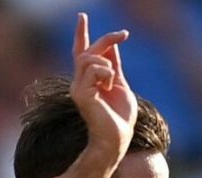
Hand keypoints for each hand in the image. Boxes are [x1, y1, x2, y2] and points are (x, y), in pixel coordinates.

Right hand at [70, 13, 136, 162]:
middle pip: (87, 51)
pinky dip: (106, 74)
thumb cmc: (120, 118)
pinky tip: (108, 86)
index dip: (81, 34)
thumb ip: (114, 66)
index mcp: (89, 80)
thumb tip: (112, 46)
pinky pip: (93, 70)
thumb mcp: (120, 84)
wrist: (118, 138)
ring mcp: (78, 88)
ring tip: (111, 81)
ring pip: (89, 58)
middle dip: (106, 39)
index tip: (82, 16)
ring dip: (106, 63)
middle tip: (123, 34)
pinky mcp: (81, 94)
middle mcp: (79, 83)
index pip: (81, 52)